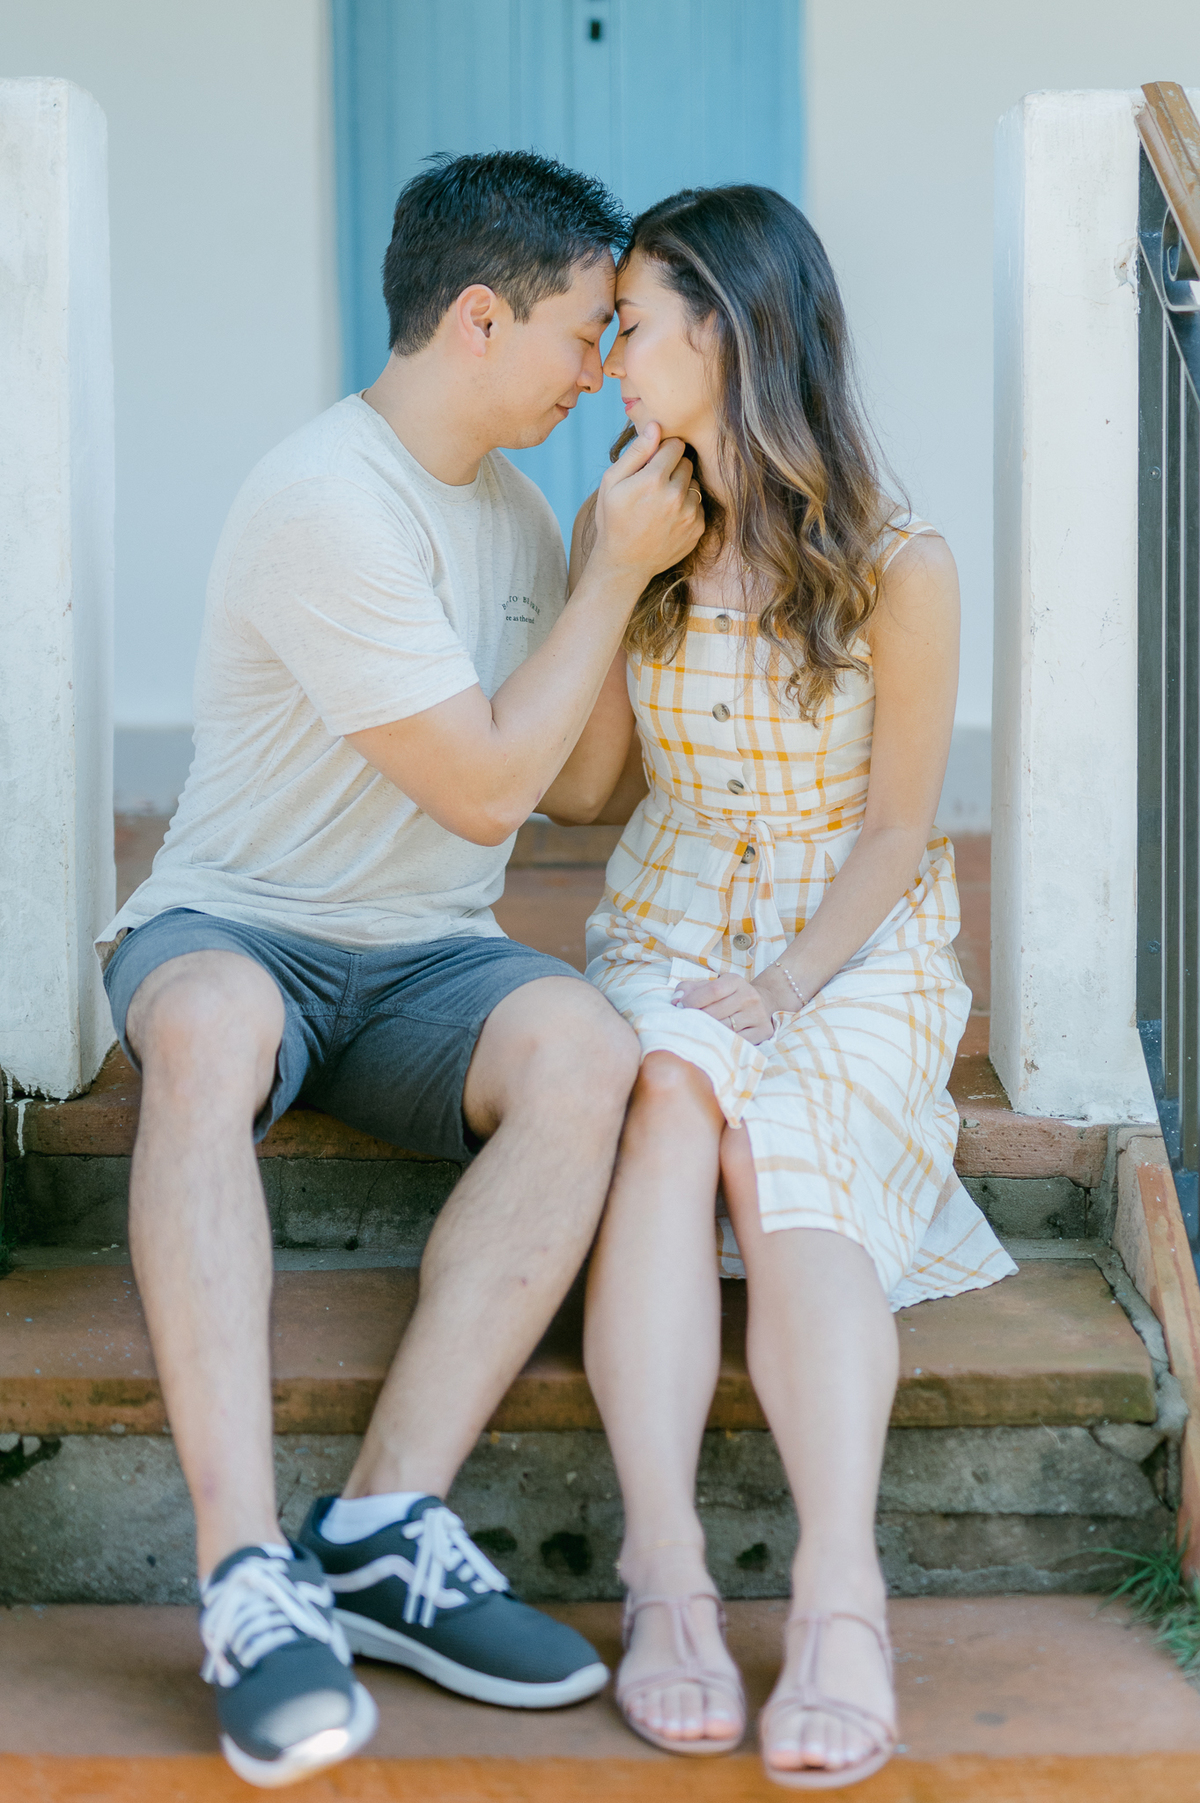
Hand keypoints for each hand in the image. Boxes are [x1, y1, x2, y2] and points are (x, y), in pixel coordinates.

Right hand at [592, 422, 704, 583]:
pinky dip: (687, 507)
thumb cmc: (613, 519)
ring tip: (661, 503)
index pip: (675, 444)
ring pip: (694, 484)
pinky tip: (668, 518)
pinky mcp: (697, 528)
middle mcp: (676, 495)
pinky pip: (698, 505)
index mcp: (653, 480)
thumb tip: (656, 426)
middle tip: (654, 485)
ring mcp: (689, 514)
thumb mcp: (612, 482)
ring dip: (682, 488)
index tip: (653, 462)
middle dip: (673, 468)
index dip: (663, 451)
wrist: (624, 563)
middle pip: (687, 462)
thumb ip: (635, 453)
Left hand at [674, 973, 777, 1044]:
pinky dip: (724, 1042)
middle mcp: (749, 996)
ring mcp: (758, 1014)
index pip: (713, 990)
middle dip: (698, 1018)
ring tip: (698, 1032)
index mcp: (735, 981)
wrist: (760, 1004)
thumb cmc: (726, 996)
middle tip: (687, 1023)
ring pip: (727, 1028)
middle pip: (717, 1012)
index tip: (680, 1008)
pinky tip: (715, 1040)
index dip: (694, 1000)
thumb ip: (689, 989)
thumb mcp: (709, 986)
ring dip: (709, 1031)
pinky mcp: (763, 1031)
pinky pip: (739, 1041)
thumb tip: (676, 1000)